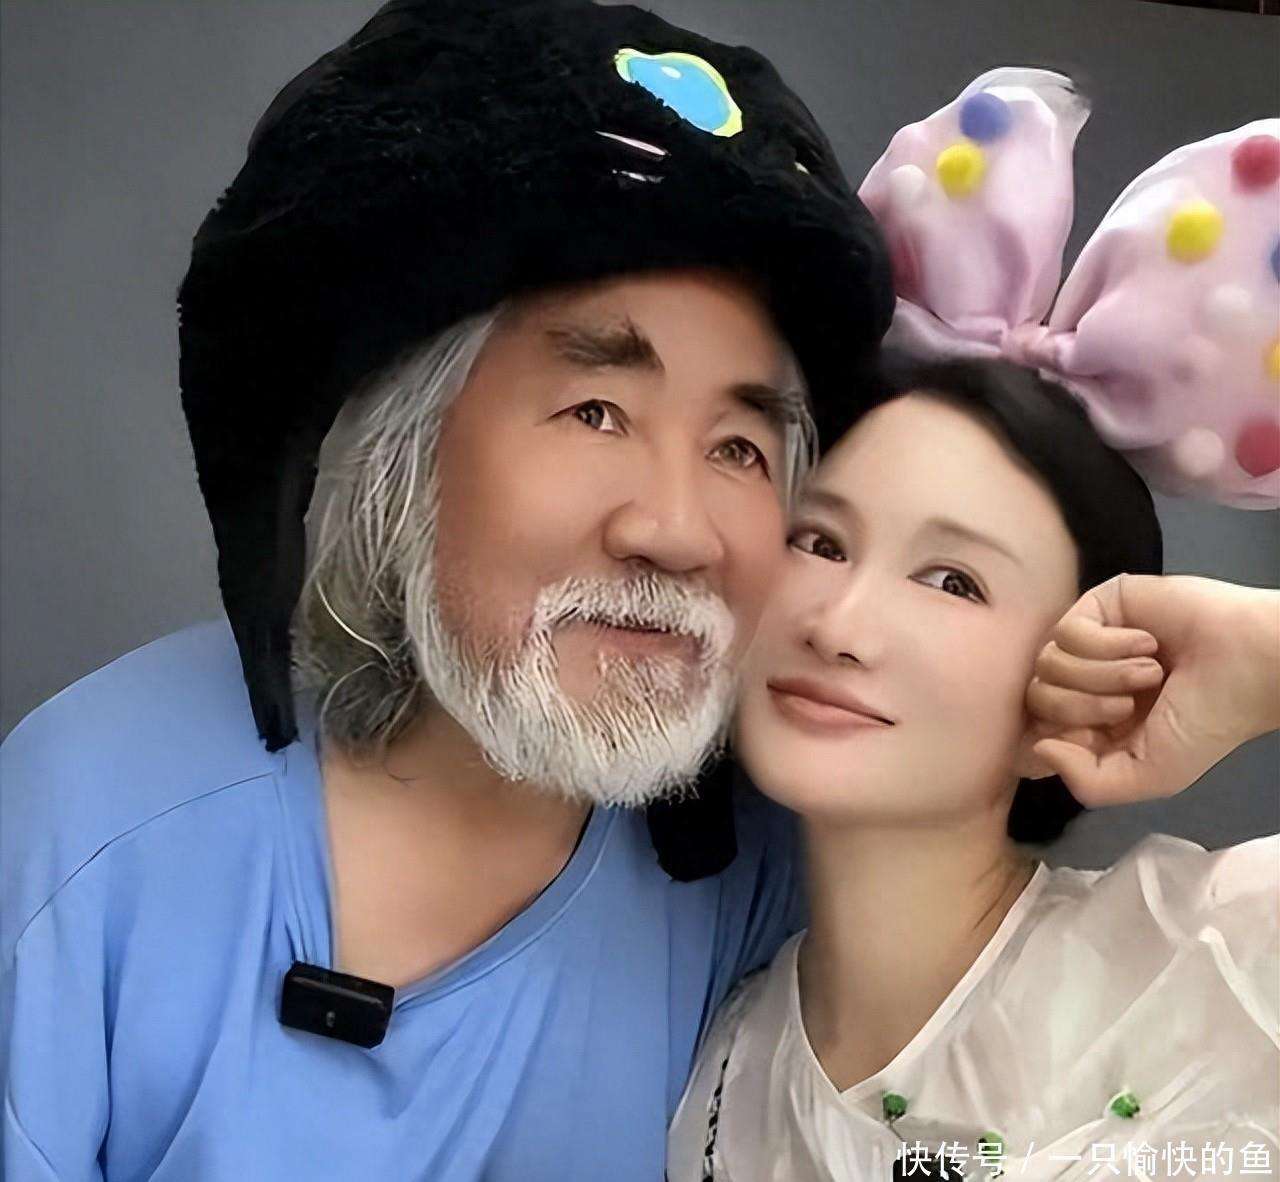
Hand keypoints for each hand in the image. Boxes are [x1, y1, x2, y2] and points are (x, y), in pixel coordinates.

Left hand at [1025, 574, 1279, 806]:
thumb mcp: (1149, 775)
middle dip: (1084, 708)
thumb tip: (1040, 748)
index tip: (1088, 740)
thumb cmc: (1206, 722)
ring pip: (1047, 665)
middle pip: (1035, 699)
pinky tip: (1148, 644)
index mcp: (1089, 723)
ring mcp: (1086, 643)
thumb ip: (1088, 781)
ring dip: (1104, 676)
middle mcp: (1081, 682)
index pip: (1031, 731)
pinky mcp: (1096, 606)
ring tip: (1151, 674)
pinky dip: (1109, 646)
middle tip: (1132, 705)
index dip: (1048, 740)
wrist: (1250, 666)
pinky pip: (1066, 632)